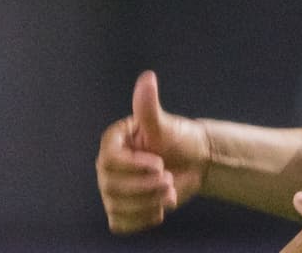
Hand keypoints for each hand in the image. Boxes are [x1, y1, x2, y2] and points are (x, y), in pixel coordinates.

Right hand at [95, 70, 209, 233]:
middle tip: (169, 179)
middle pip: (113, 187)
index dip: (135, 167)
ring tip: (169, 193)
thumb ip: (148, 106)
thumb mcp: (164, 124)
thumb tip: (147, 78)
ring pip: (117, 207)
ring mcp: (113, 189)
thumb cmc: (179, 138)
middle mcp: (107, 166)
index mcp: (113, 143)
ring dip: (148, 203)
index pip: (111, 161)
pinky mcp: (122, 209)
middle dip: (146, 188)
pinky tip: (160, 208)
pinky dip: (142, 220)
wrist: (194, 162)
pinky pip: (121, 223)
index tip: (160, 164)